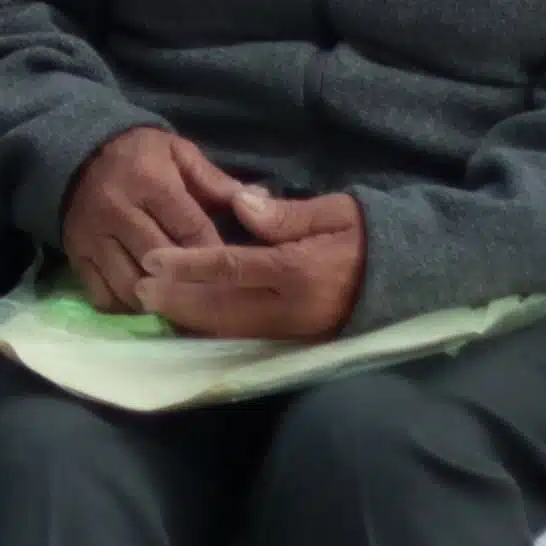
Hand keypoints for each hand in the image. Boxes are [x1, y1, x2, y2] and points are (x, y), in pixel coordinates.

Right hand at [58, 126, 237, 313]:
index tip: (236, 274)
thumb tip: (259, 202)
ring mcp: (92, 237)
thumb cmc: (139, 155)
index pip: (191, 230)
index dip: (216, 256)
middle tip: (216, 301)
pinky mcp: (76, 255)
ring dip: (160, 303)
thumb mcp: (179, 154)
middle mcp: (118, 211)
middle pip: (161, 263)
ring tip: (183, 308)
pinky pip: (103, 296)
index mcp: (150, 182)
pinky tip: (147, 305)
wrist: (76, 151)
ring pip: (131, 285)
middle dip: (192, 285)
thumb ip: (216, 182)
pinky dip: (128, 307)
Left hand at [136, 186, 366, 340]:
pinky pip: (244, 337)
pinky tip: (186, 318)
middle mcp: (292, 307)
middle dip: (177, 300)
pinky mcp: (294, 340)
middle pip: (222, 308)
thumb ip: (286, 214)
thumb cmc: (365, 235)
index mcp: (300, 270)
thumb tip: (242, 205)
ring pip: (229, 329)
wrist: (406, 277)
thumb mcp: (336, 211)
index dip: (188, 265)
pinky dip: (211, 329)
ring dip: (188, 319)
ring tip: (152, 304)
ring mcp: (293, 330)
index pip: (232, 267)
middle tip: (139, 288)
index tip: (153, 259)